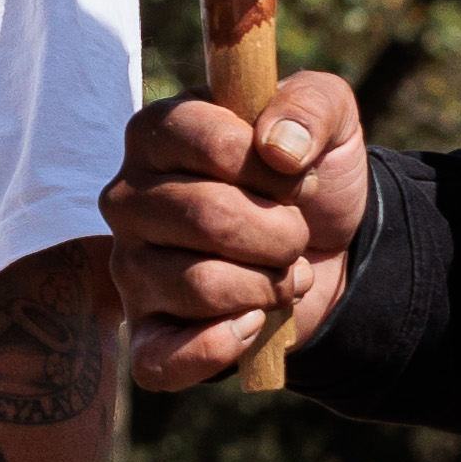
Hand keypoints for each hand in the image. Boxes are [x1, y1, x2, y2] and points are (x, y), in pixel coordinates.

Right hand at [102, 72, 367, 390]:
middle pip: (205, 217)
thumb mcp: (330, 118)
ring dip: (269, 286)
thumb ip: (310, 104)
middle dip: (280, 233)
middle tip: (296, 235)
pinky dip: (223, 346)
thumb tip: (279, 147)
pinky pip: (164, 357)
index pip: (202, 139)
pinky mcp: (146, 333)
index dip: (268, 165)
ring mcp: (130, 269)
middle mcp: (128, 199)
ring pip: (200, 285)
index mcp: (157, 134)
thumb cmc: (310, 176)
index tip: (293, 173)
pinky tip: (253, 324)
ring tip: (283, 275)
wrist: (332, 249)